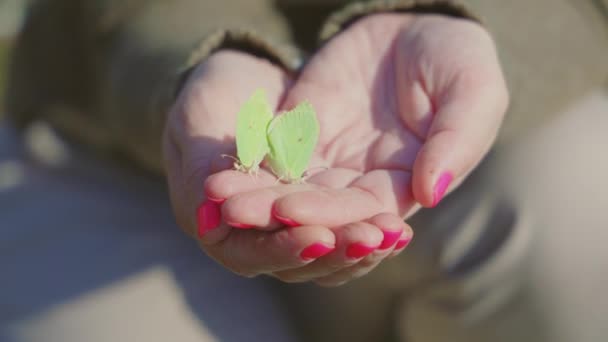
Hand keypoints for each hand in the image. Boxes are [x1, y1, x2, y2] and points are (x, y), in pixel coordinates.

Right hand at [164, 50, 411, 285]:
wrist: (240, 84)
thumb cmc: (206, 103)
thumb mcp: (195, 124)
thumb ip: (197, 170)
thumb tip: (208, 215)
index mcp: (218, 226)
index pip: (250, 252)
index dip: (282, 248)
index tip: (318, 237)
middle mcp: (259, 234)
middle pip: (298, 260)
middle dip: (335, 250)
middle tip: (370, 238)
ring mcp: (295, 222)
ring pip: (329, 249)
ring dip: (361, 245)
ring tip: (394, 233)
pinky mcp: (325, 204)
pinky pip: (348, 223)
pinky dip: (372, 226)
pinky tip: (399, 225)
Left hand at [205, 13, 507, 284]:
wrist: (415, 26)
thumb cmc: (456, 59)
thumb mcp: (472, 90)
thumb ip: (458, 141)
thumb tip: (431, 193)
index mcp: (404, 184)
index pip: (365, 211)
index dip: (330, 215)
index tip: (292, 212)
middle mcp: (361, 182)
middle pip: (316, 208)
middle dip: (276, 213)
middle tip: (235, 212)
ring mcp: (328, 160)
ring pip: (287, 188)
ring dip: (253, 196)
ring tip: (217, 196)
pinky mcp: (301, 134)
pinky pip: (272, 153)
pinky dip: (248, 161)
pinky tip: (217, 165)